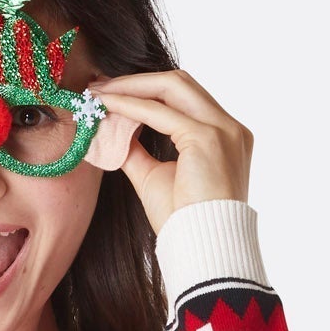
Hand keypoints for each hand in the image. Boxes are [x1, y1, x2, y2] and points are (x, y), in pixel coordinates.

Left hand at [89, 69, 253, 233]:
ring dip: (132, 87)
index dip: (147, 93)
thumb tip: (112, 132)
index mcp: (224, 137)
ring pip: (172, 87)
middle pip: (180, 83)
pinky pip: (161, 112)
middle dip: (137, 81)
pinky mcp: (207, 138)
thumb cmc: (183, 223)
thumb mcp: (155, 177)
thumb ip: (138, 150)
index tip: (113, 94)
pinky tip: (108, 107)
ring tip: (100, 92)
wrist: (204, 249)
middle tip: (101, 86)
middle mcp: (229, 127)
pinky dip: (131, 106)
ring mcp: (222, 129)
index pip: (184, 99)